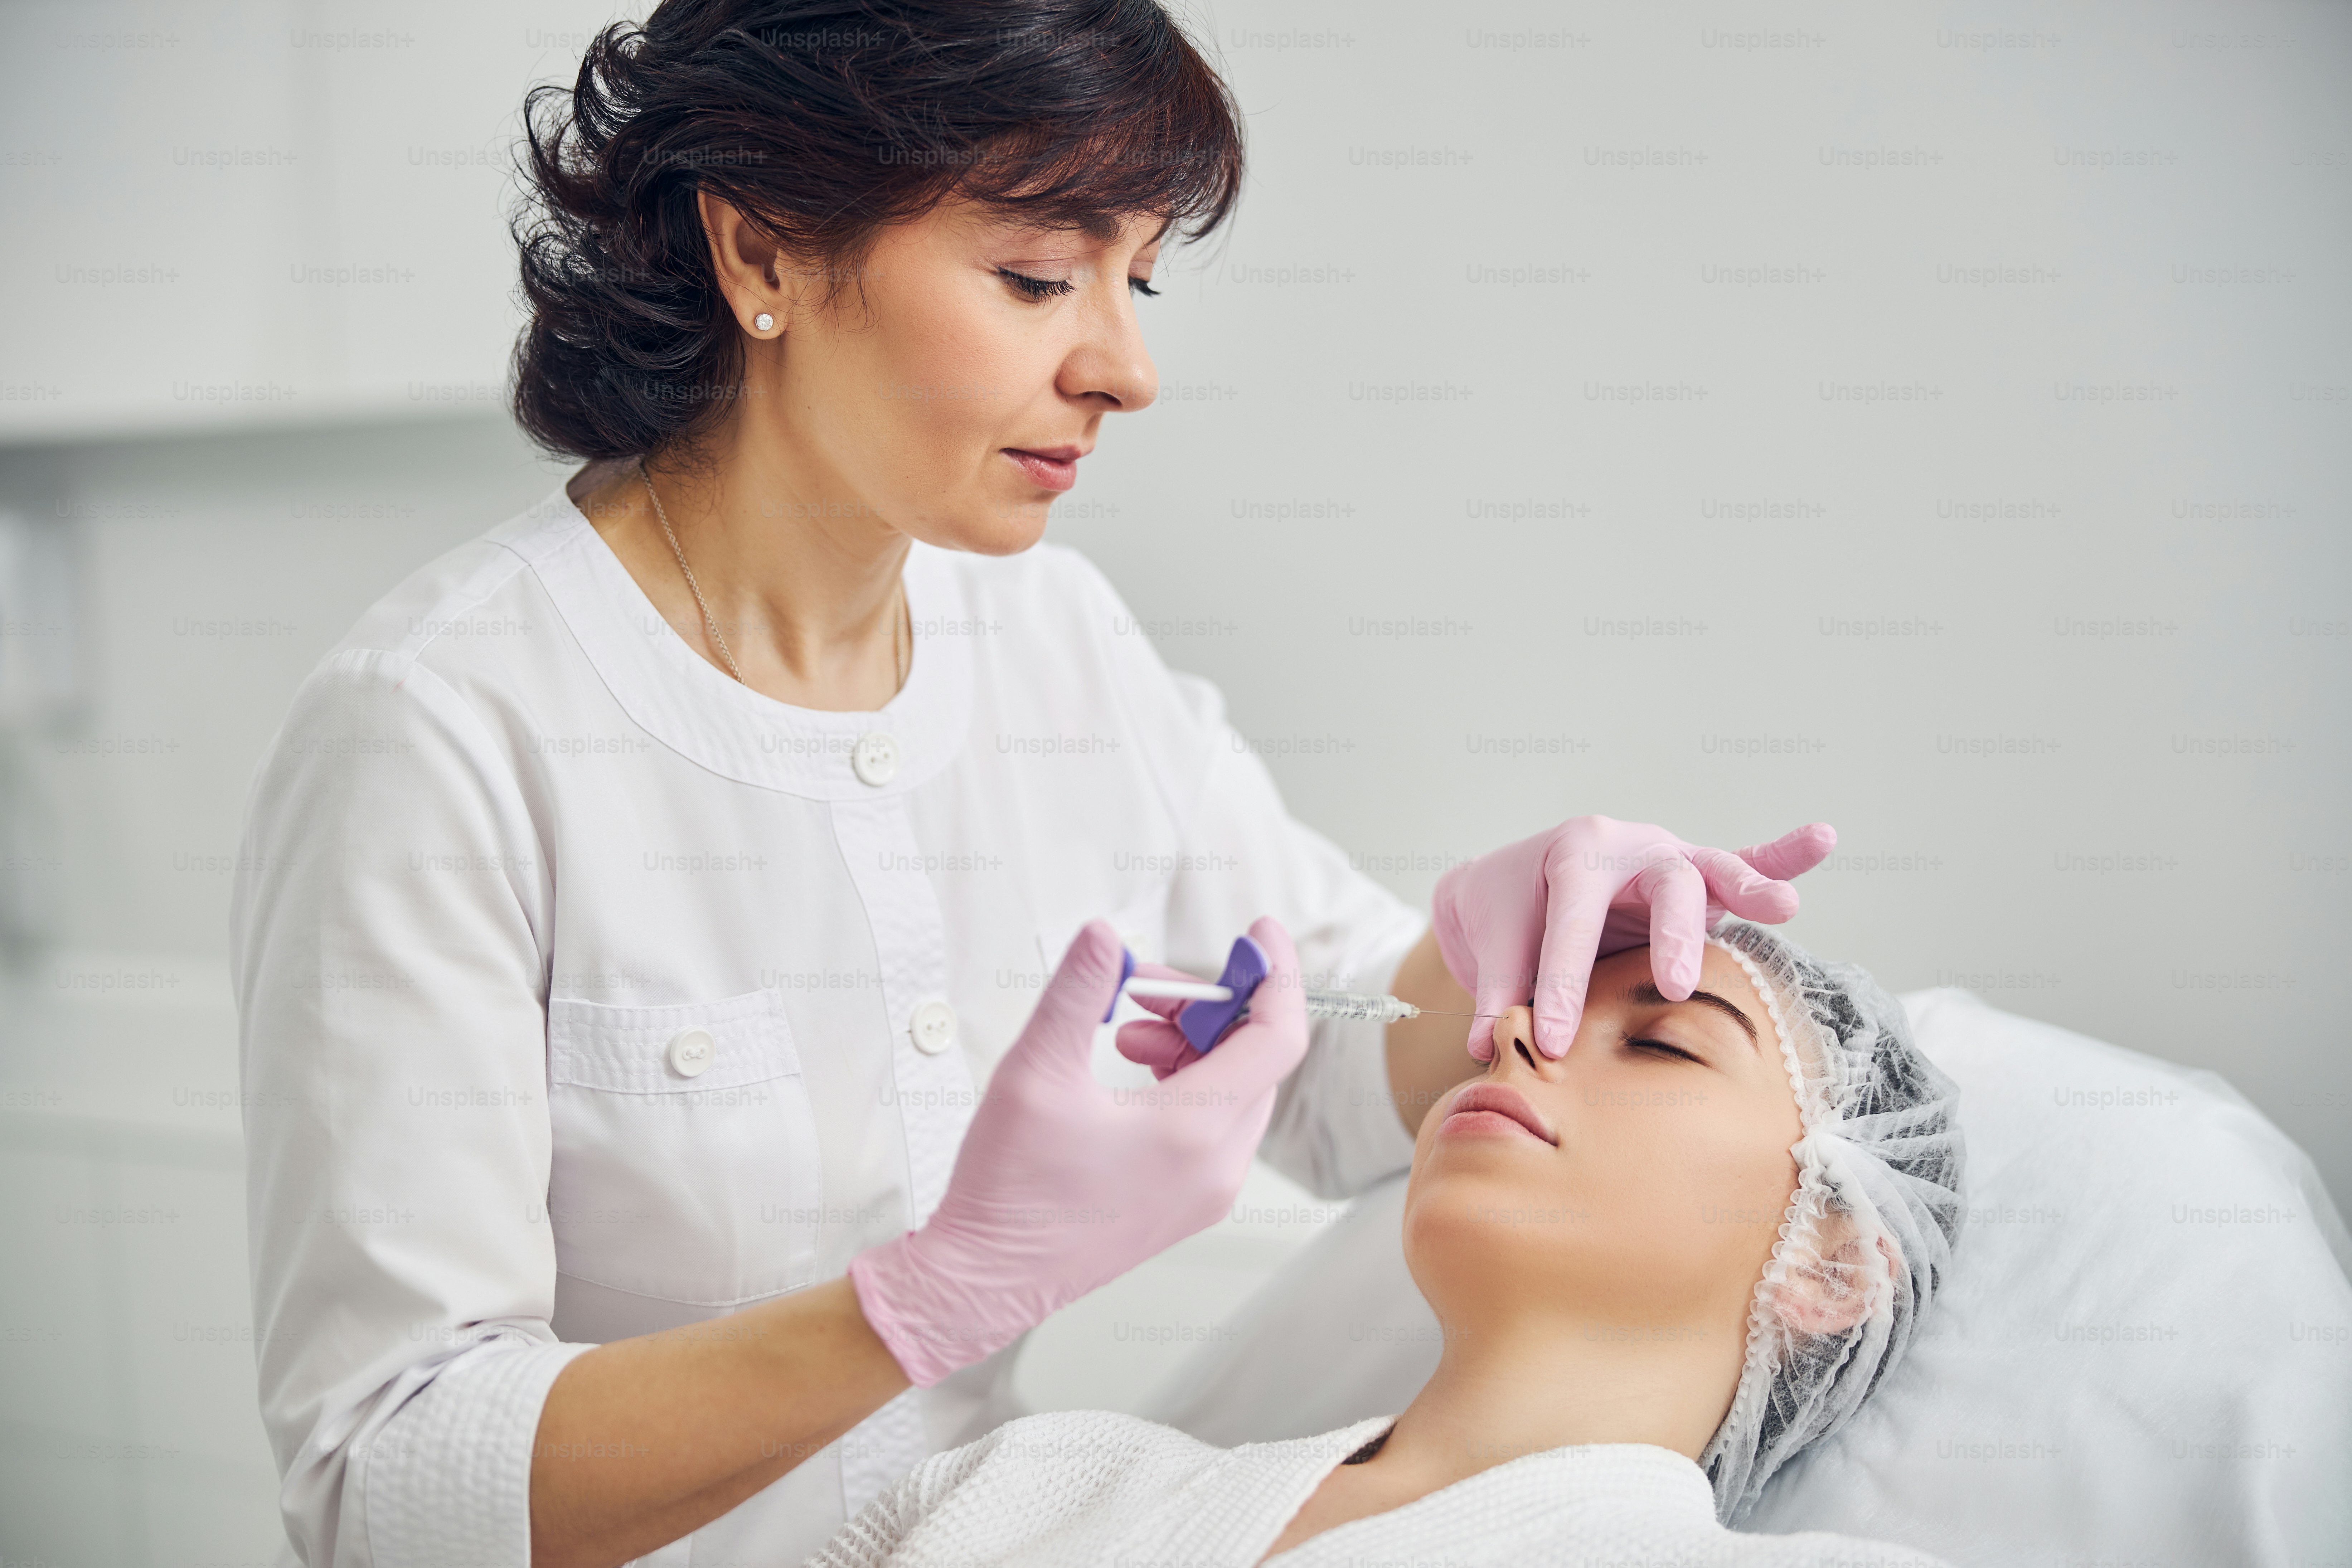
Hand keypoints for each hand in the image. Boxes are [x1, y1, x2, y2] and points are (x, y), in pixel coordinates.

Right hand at [846, 917, 1309, 1385]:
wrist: (983, 1280)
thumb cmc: (1009, 1189)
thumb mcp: (1035, 1073)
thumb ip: (1076, 993)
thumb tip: (1104, 935)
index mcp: (1194, 1134)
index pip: (1277, 1038)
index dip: (1275, 975)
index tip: (1259, 932)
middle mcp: (1217, 1168)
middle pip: (1255, 1060)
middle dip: (1206, 1008)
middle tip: (1141, 988)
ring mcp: (1206, 1192)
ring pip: (1235, 1090)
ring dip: (1191, 1044)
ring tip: (1122, 1033)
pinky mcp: (1186, 1204)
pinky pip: (1214, 1125)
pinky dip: (1186, 1083)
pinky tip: (1130, 1071)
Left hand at [1431, 817, 1833, 1059]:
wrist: (1513, 881)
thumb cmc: (1505, 907)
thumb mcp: (1491, 939)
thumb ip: (1498, 990)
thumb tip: (1487, 1047)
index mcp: (1572, 854)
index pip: (1571, 925)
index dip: (1561, 985)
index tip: (1553, 1041)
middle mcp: (1628, 849)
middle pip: (1661, 883)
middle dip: (1671, 935)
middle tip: (1675, 986)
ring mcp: (1669, 860)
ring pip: (1712, 870)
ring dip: (1749, 888)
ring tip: (1785, 905)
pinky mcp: (1696, 882)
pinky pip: (1746, 862)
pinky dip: (1784, 856)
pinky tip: (1822, 838)